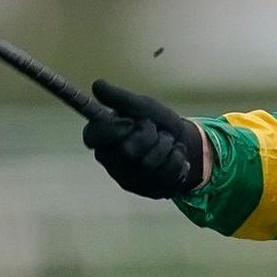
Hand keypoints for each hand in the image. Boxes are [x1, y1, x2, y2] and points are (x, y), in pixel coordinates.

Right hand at [82, 79, 205, 197]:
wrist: (183, 140)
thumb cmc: (155, 121)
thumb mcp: (140, 105)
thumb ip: (119, 98)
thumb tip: (97, 85)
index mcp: (103, 139)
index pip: (93, 137)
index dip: (112, 130)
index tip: (131, 122)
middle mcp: (111, 162)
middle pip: (128, 151)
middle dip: (149, 135)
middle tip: (154, 130)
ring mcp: (130, 180)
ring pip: (149, 164)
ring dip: (165, 146)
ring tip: (165, 142)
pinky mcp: (149, 191)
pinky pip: (166, 175)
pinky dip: (177, 160)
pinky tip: (175, 156)